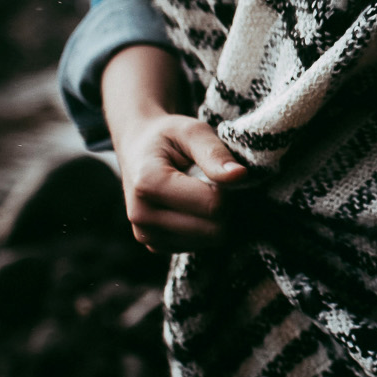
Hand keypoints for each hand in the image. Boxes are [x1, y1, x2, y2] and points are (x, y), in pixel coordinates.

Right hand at [102, 44, 247, 252]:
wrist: (137, 148)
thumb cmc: (168, 136)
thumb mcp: (191, 131)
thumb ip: (215, 153)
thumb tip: (239, 175)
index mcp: (148, 184)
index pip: (213, 205)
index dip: (228, 188)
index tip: (219, 171)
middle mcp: (142, 216)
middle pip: (215, 229)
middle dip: (225, 205)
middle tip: (213, 182)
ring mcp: (147, 236)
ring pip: (210, 241)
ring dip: (216, 217)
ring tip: (200, 191)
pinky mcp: (155, 246)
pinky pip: (200, 245)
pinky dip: (204, 226)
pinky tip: (192, 206)